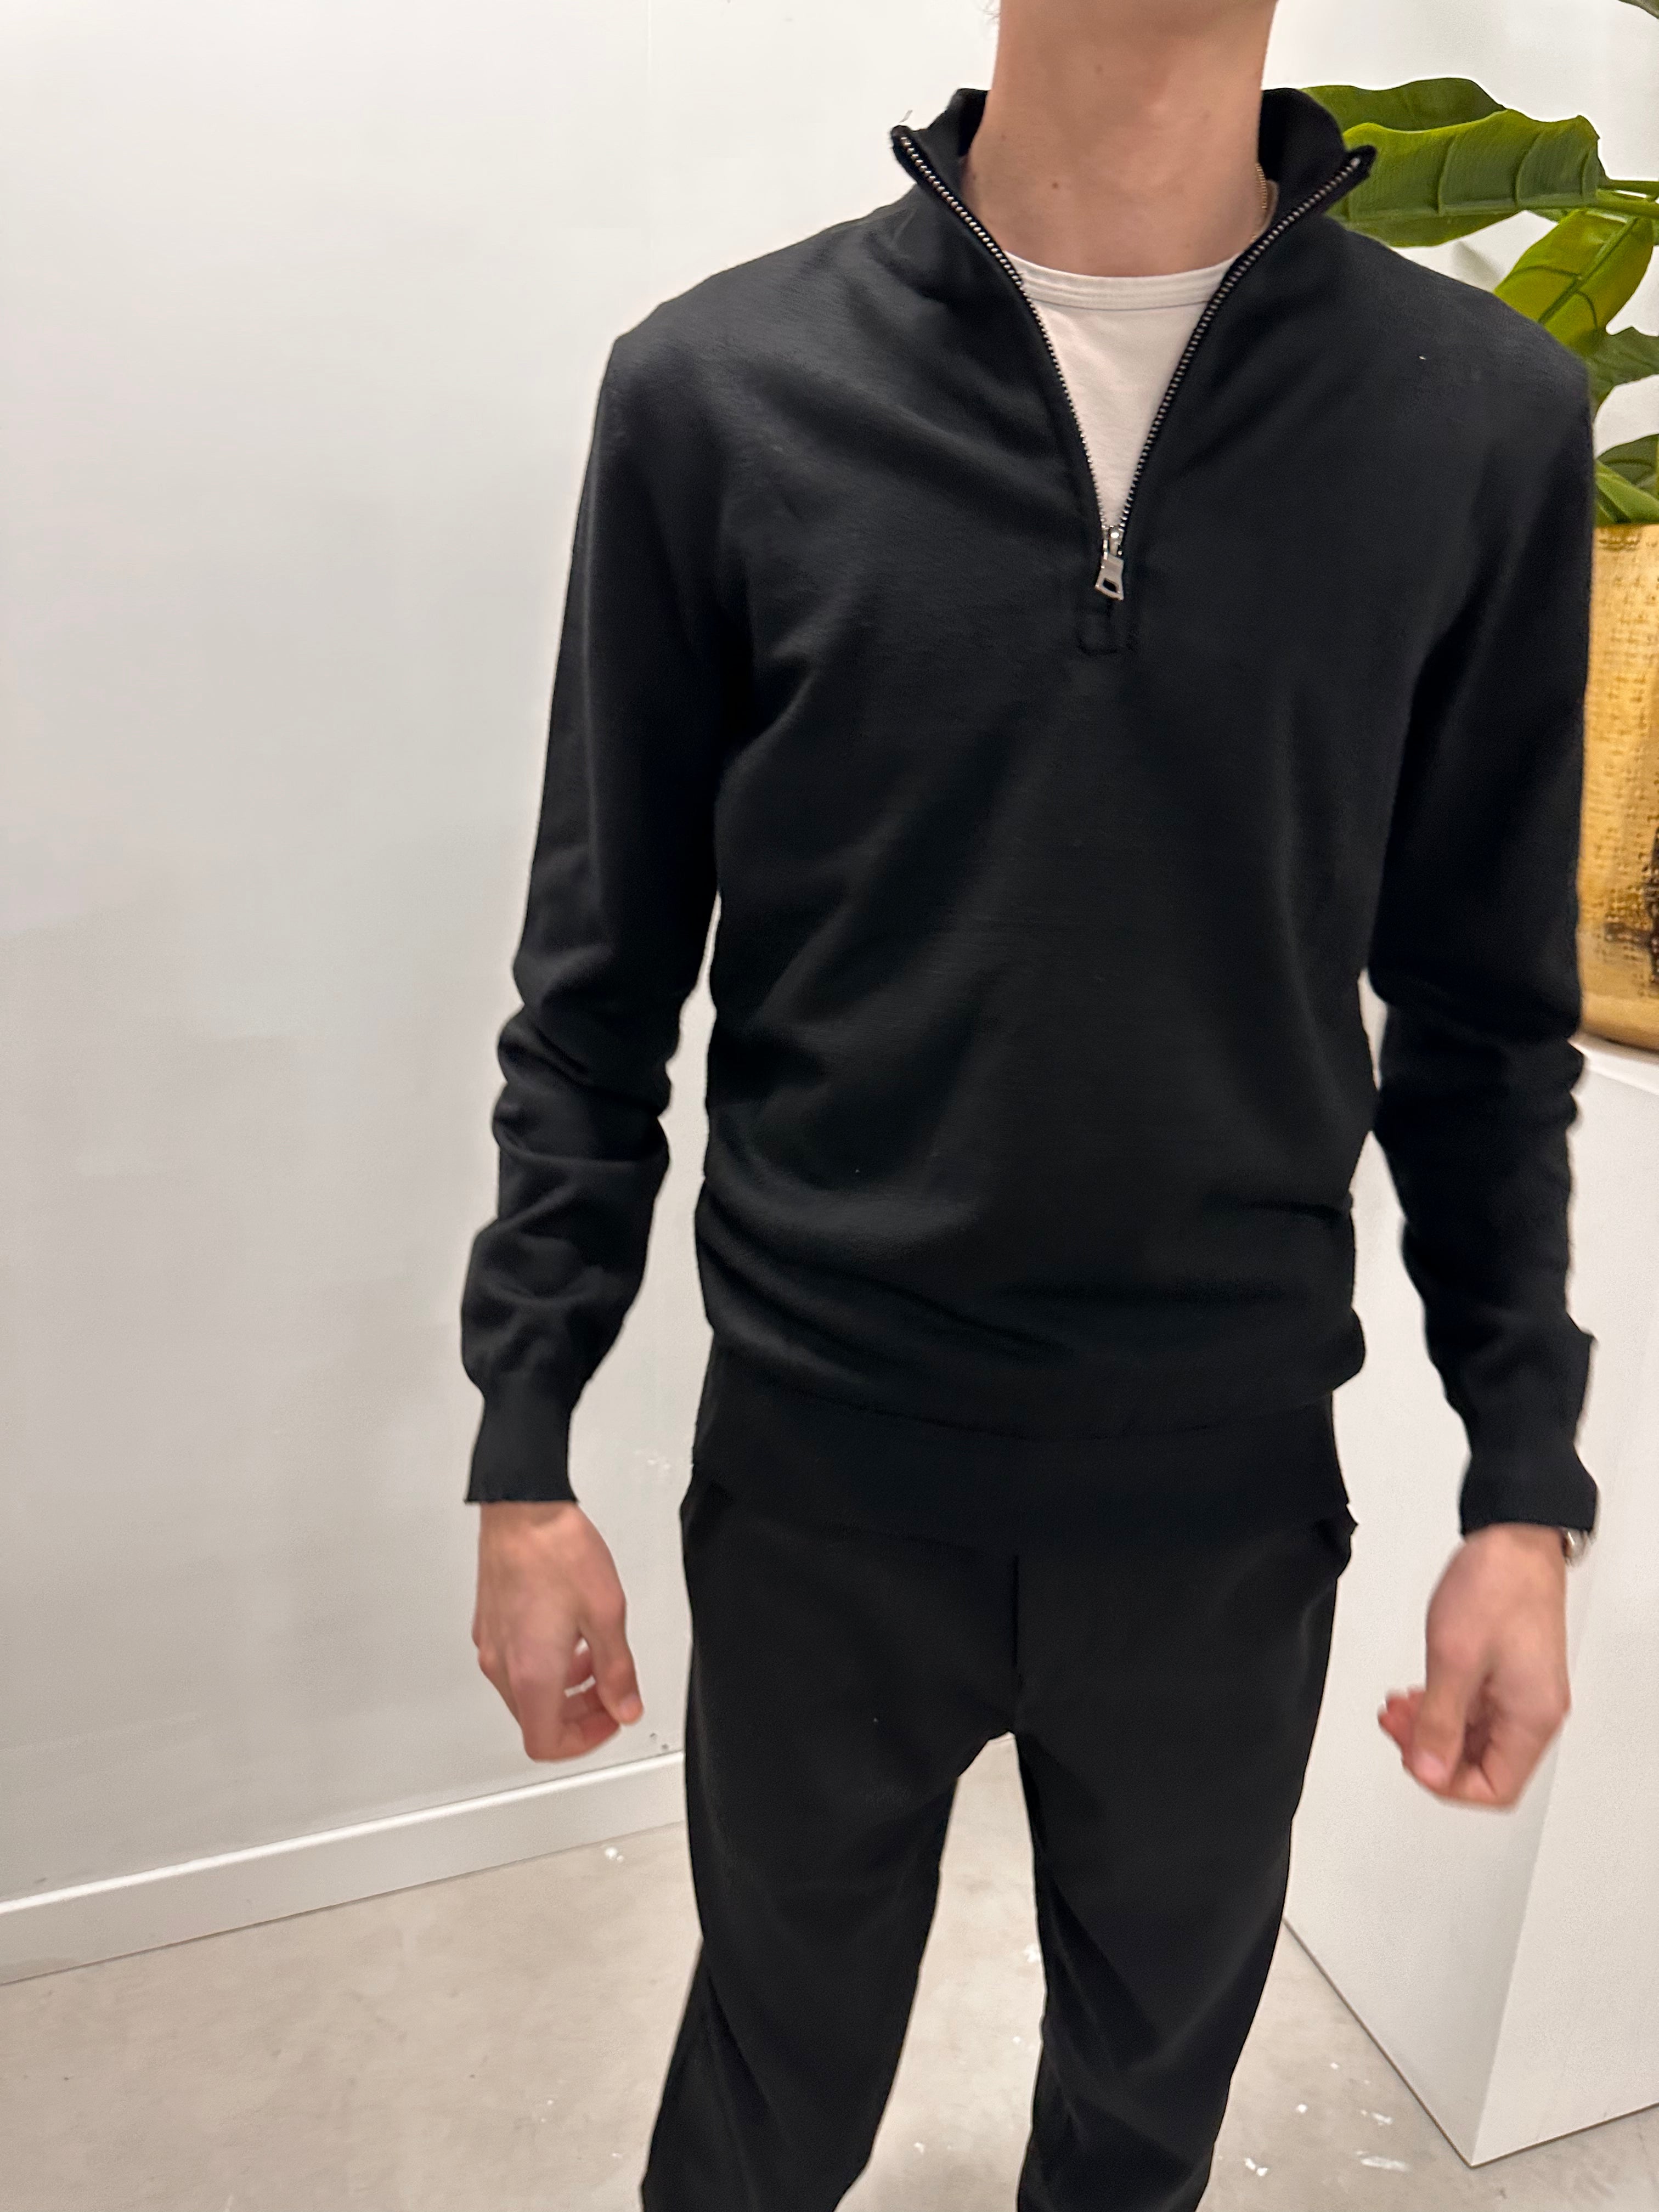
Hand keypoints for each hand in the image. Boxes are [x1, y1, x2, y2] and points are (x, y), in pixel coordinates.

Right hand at [473, 1501, 643, 1761]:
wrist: (523, 1508)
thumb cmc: (558, 1551)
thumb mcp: (607, 1614)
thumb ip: (618, 1670)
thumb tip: (625, 1707)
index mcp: (532, 1672)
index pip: (547, 1743)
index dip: (584, 1742)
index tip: (610, 1718)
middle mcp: (503, 1664)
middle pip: (536, 1721)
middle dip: (579, 1715)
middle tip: (610, 1692)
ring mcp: (491, 1644)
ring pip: (525, 1694)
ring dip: (564, 1690)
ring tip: (595, 1661)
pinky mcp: (488, 1625)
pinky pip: (515, 1665)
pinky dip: (546, 1666)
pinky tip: (570, 1637)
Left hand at [1378, 1522, 1569, 1807]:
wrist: (1513, 1537)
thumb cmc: (1496, 1586)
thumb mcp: (1454, 1661)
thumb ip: (1438, 1722)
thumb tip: (1427, 1769)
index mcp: (1531, 1718)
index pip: (1494, 1788)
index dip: (1446, 1783)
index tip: (1411, 1758)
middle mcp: (1533, 1710)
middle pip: (1483, 1765)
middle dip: (1431, 1752)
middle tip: (1395, 1727)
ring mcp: (1521, 1691)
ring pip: (1474, 1736)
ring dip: (1432, 1728)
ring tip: (1397, 1708)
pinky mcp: (1508, 1671)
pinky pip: (1475, 1708)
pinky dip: (1443, 1705)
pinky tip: (1417, 1693)